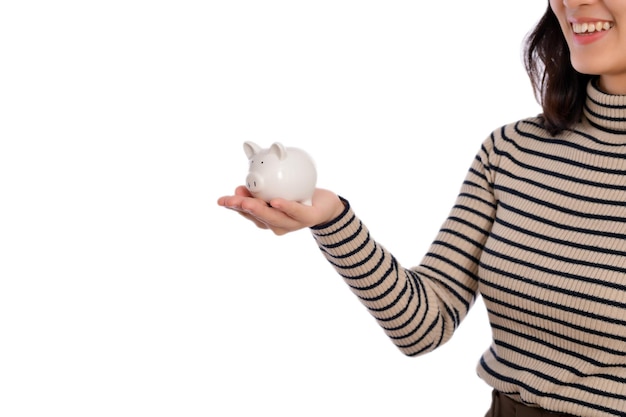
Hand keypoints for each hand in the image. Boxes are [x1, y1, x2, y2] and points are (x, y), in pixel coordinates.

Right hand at [217, 186, 344, 234]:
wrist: (325, 203)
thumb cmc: (297, 193)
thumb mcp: (277, 182)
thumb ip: (262, 174)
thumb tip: (247, 146)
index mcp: (265, 216)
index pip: (246, 212)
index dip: (233, 207)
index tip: (221, 201)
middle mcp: (276, 223)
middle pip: (257, 217)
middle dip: (242, 209)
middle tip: (231, 201)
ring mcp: (291, 224)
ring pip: (273, 217)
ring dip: (259, 210)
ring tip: (248, 202)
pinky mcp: (307, 219)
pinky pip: (295, 211)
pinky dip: (285, 207)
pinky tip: (276, 201)